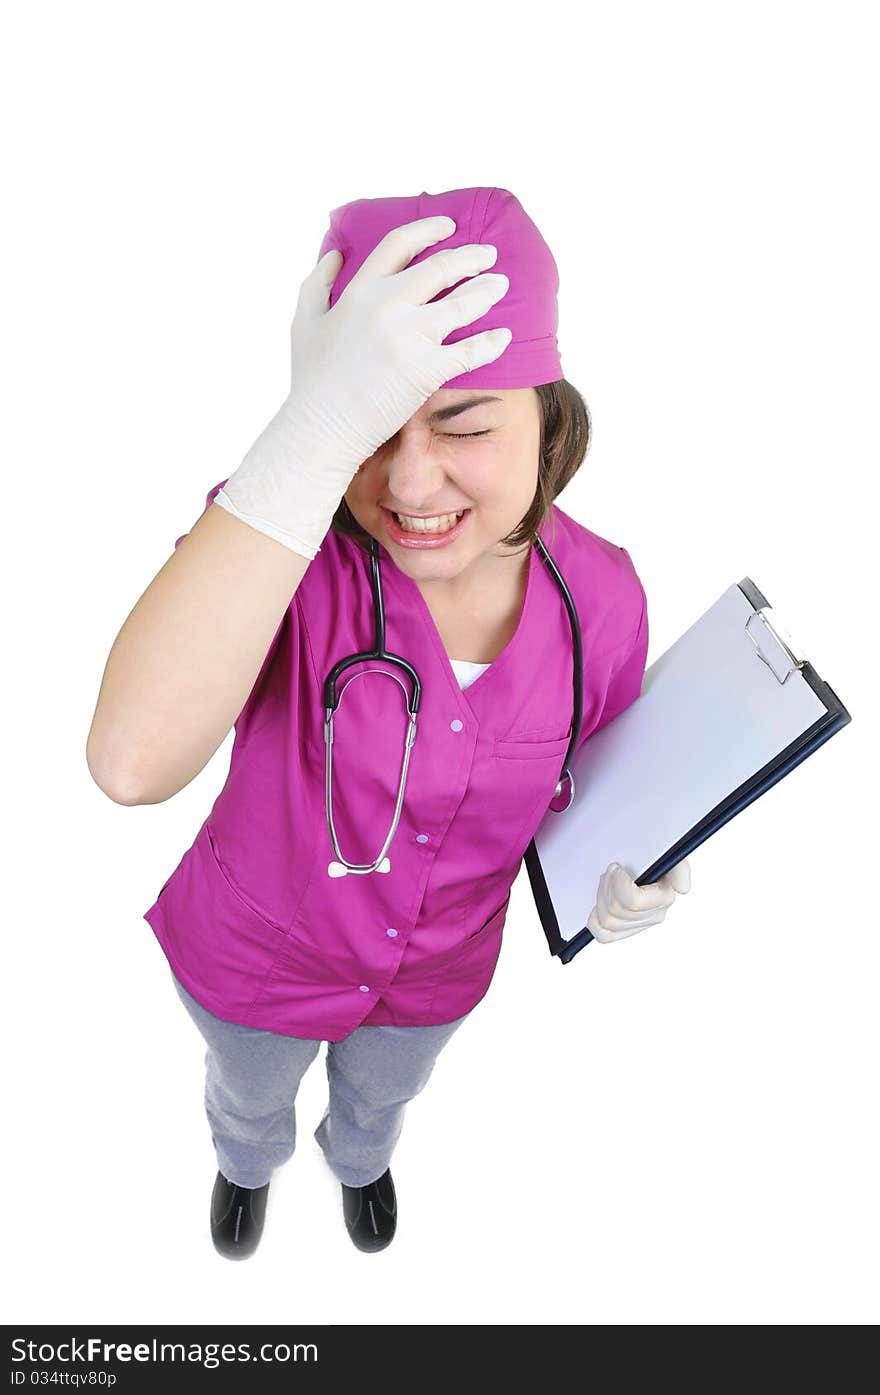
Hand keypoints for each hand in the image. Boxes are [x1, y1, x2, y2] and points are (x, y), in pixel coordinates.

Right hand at [215, 216, 511, 556]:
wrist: (320, 427)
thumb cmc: (310, 382)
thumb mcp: (304, 321)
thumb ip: (317, 282)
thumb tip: (334, 253)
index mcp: (360, 290)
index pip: (400, 245)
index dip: (428, 230)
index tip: (449, 227)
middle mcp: (387, 305)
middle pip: (440, 268)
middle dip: (470, 257)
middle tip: (488, 256)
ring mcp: (409, 336)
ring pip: (461, 303)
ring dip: (486, 290)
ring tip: (501, 285)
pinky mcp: (426, 370)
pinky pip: (471, 351)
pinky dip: (492, 343)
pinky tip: (505, 336)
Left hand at [586, 859, 691, 943]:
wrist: (634, 855)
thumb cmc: (647, 852)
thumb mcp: (664, 850)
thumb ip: (678, 867)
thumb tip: (682, 889)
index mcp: (664, 896)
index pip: (634, 901)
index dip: (619, 884)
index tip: (616, 867)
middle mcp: (655, 914)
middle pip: (617, 911)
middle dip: (608, 887)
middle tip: (611, 872)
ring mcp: (638, 924)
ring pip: (608, 922)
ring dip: (602, 898)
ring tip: (607, 883)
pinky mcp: (622, 931)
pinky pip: (604, 935)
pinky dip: (595, 920)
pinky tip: (600, 903)